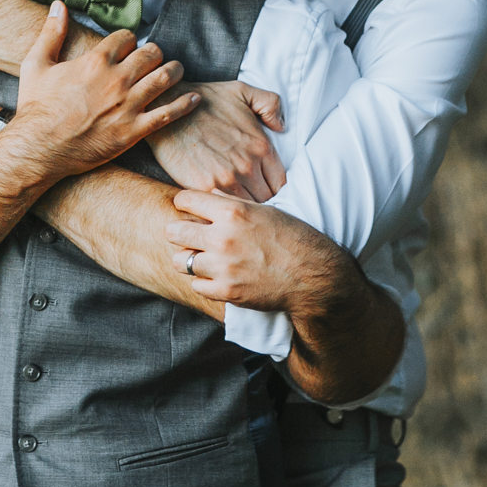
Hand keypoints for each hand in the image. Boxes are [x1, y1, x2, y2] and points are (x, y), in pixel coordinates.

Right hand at [13, 3, 199, 178]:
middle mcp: (116, 79)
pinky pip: (167, 114)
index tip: (127, 46)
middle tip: (155, 57)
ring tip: (176, 70)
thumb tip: (58, 5)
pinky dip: (184, 104)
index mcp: (95, 61)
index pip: (126, 37)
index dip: (129, 39)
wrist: (37, 149)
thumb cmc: (36, 108)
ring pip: (164, 78)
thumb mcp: (36, 64)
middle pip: (151, 54)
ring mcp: (127, 105)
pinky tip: (195, 98)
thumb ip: (51, 33)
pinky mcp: (133, 131)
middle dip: (155, 53)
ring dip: (174, 71)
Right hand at [149, 81, 285, 199]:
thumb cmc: (205, 100)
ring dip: (242, 208)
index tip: (263, 187)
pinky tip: (218, 206)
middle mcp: (248, 166)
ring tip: (234, 206)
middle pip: (266, 200)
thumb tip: (282, 126)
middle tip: (249, 198)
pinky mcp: (204, 188)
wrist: (168, 110)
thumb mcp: (243, 91)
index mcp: (261, 146)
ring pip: (246, 208)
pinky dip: (223, 210)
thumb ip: (270, 104)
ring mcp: (226, 179)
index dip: (273, 187)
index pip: (280, 183)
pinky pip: (223, 209)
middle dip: (259, 199)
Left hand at [165, 188, 348, 314]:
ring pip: (180, 261)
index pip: (186, 199)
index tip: (186, 208)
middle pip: (174, 231)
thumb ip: (233, 202)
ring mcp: (223, 267)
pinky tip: (214, 275)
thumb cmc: (292, 237)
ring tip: (198, 256)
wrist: (311, 275)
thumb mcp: (264, 210)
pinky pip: (196, 285)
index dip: (184, 202)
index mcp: (233, 212)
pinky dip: (202, 280)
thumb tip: (209, 195)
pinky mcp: (226, 292)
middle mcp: (223, 238)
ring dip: (187, 258)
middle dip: (177, 231)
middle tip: (183, 234)